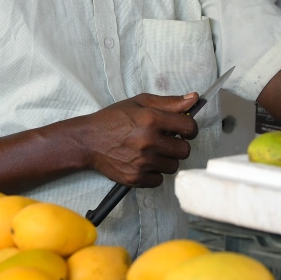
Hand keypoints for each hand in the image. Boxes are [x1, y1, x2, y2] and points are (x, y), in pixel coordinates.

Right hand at [72, 93, 198, 187]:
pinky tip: (143, 163)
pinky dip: (153, 173)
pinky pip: (159, 180)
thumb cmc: (113, 119)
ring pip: (173, 166)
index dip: (189, 128)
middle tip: (165, 141)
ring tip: (152, 152)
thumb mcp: (139, 103)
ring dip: (166, 160)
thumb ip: (169, 102)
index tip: (184, 130)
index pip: (189, 128)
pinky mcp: (136, 178)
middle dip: (177, 145)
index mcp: (152, 119)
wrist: (87, 141)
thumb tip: (193, 99)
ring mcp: (142, 162)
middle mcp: (149, 142)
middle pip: (184, 150)